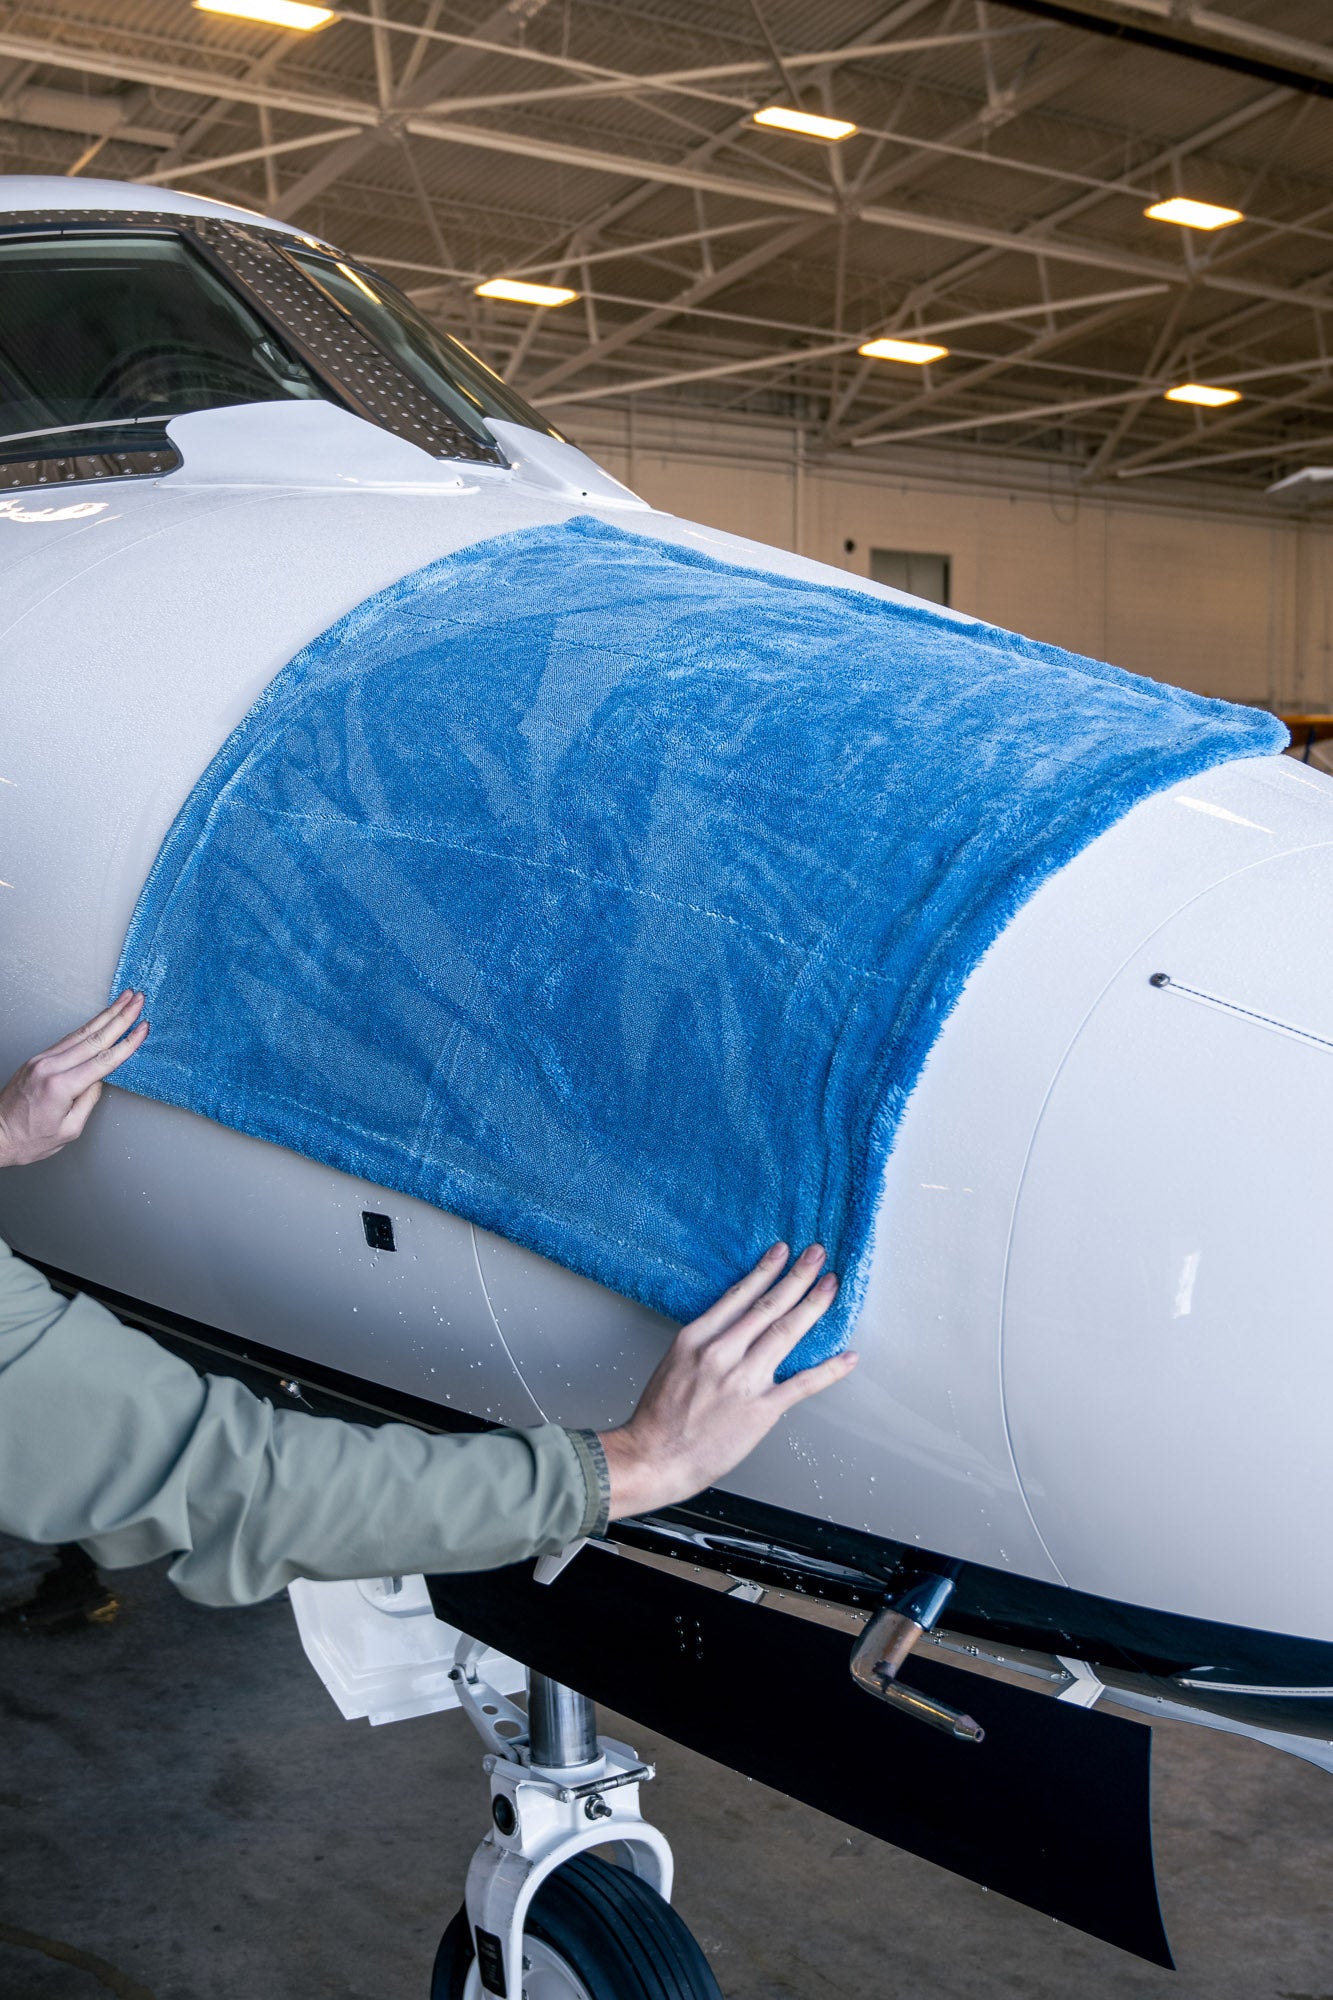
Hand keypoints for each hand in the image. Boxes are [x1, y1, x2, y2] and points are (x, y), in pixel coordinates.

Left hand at [0, 991, 148, 1167]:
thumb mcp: (69, 1129)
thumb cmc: (29, 1140)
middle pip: (94, 1037)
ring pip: (81, 1033)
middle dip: (119, 1016)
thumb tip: (99, 1080)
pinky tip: (99, 1019)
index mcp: (61, 1086)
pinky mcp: (37, 1060)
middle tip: (137, 1000)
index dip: (127, 1043)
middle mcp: (50, 1067)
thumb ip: (88, 1101)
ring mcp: (41, 1060)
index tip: (143, 1028)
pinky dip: (87, 1027)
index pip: (103, 1060)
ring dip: (105, 1015)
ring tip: (124, 1000)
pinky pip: (67, 1039)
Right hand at [599, 1243, 856, 1519]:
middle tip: (817, 1255)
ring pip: (786, 1332)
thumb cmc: (659, 1418)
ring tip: (831, 1286)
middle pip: (768, 1306)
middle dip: (797, 1277)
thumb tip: (733, 1328)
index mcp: (696, 1338)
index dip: (765, 1271)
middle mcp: (721, 1353)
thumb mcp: (673, 1363)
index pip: (739, 1296)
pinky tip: (847, 1357)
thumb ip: (704, 1343)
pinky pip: (803, 1384)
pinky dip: (829, 1369)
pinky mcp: (761, 1409)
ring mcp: (743, 1380)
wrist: (653, 1458)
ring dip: (813, 1306)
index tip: (781, 1252)